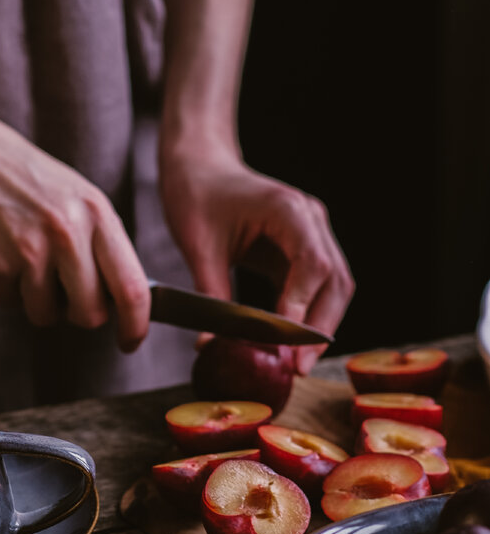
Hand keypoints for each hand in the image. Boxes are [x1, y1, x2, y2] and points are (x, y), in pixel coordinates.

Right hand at [0, 109, 150, 351]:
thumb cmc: (19, 175)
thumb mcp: (76, 197)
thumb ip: (99, 241)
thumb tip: (117, 295)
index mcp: (98, 213)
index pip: (132, 287)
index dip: (136, 324)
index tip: (130, 339)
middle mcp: (70, 233)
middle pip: (90, 313)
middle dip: (77, 314)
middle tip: (62, 292)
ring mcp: (32, 250)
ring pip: (47, 315)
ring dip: (35, 300)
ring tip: (23, 260)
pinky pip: (10, 303)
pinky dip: (4, 288)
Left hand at [159, 142, 353, 373]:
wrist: (200, 164)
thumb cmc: (196, 194)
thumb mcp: (198, 245)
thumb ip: (211, 293)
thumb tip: (211, 344)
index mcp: (288, 209)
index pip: (312, 263)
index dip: (304, 305)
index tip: (288, 343)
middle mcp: (310, 219)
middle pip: (336, 280)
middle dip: (319, 327)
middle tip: (298, 368)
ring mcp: (312, 233)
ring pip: (334, 287)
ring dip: (319, 326)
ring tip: (297, 364)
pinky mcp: (303, 249)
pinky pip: (317, 287)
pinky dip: (307, 315)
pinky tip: (289, 345)